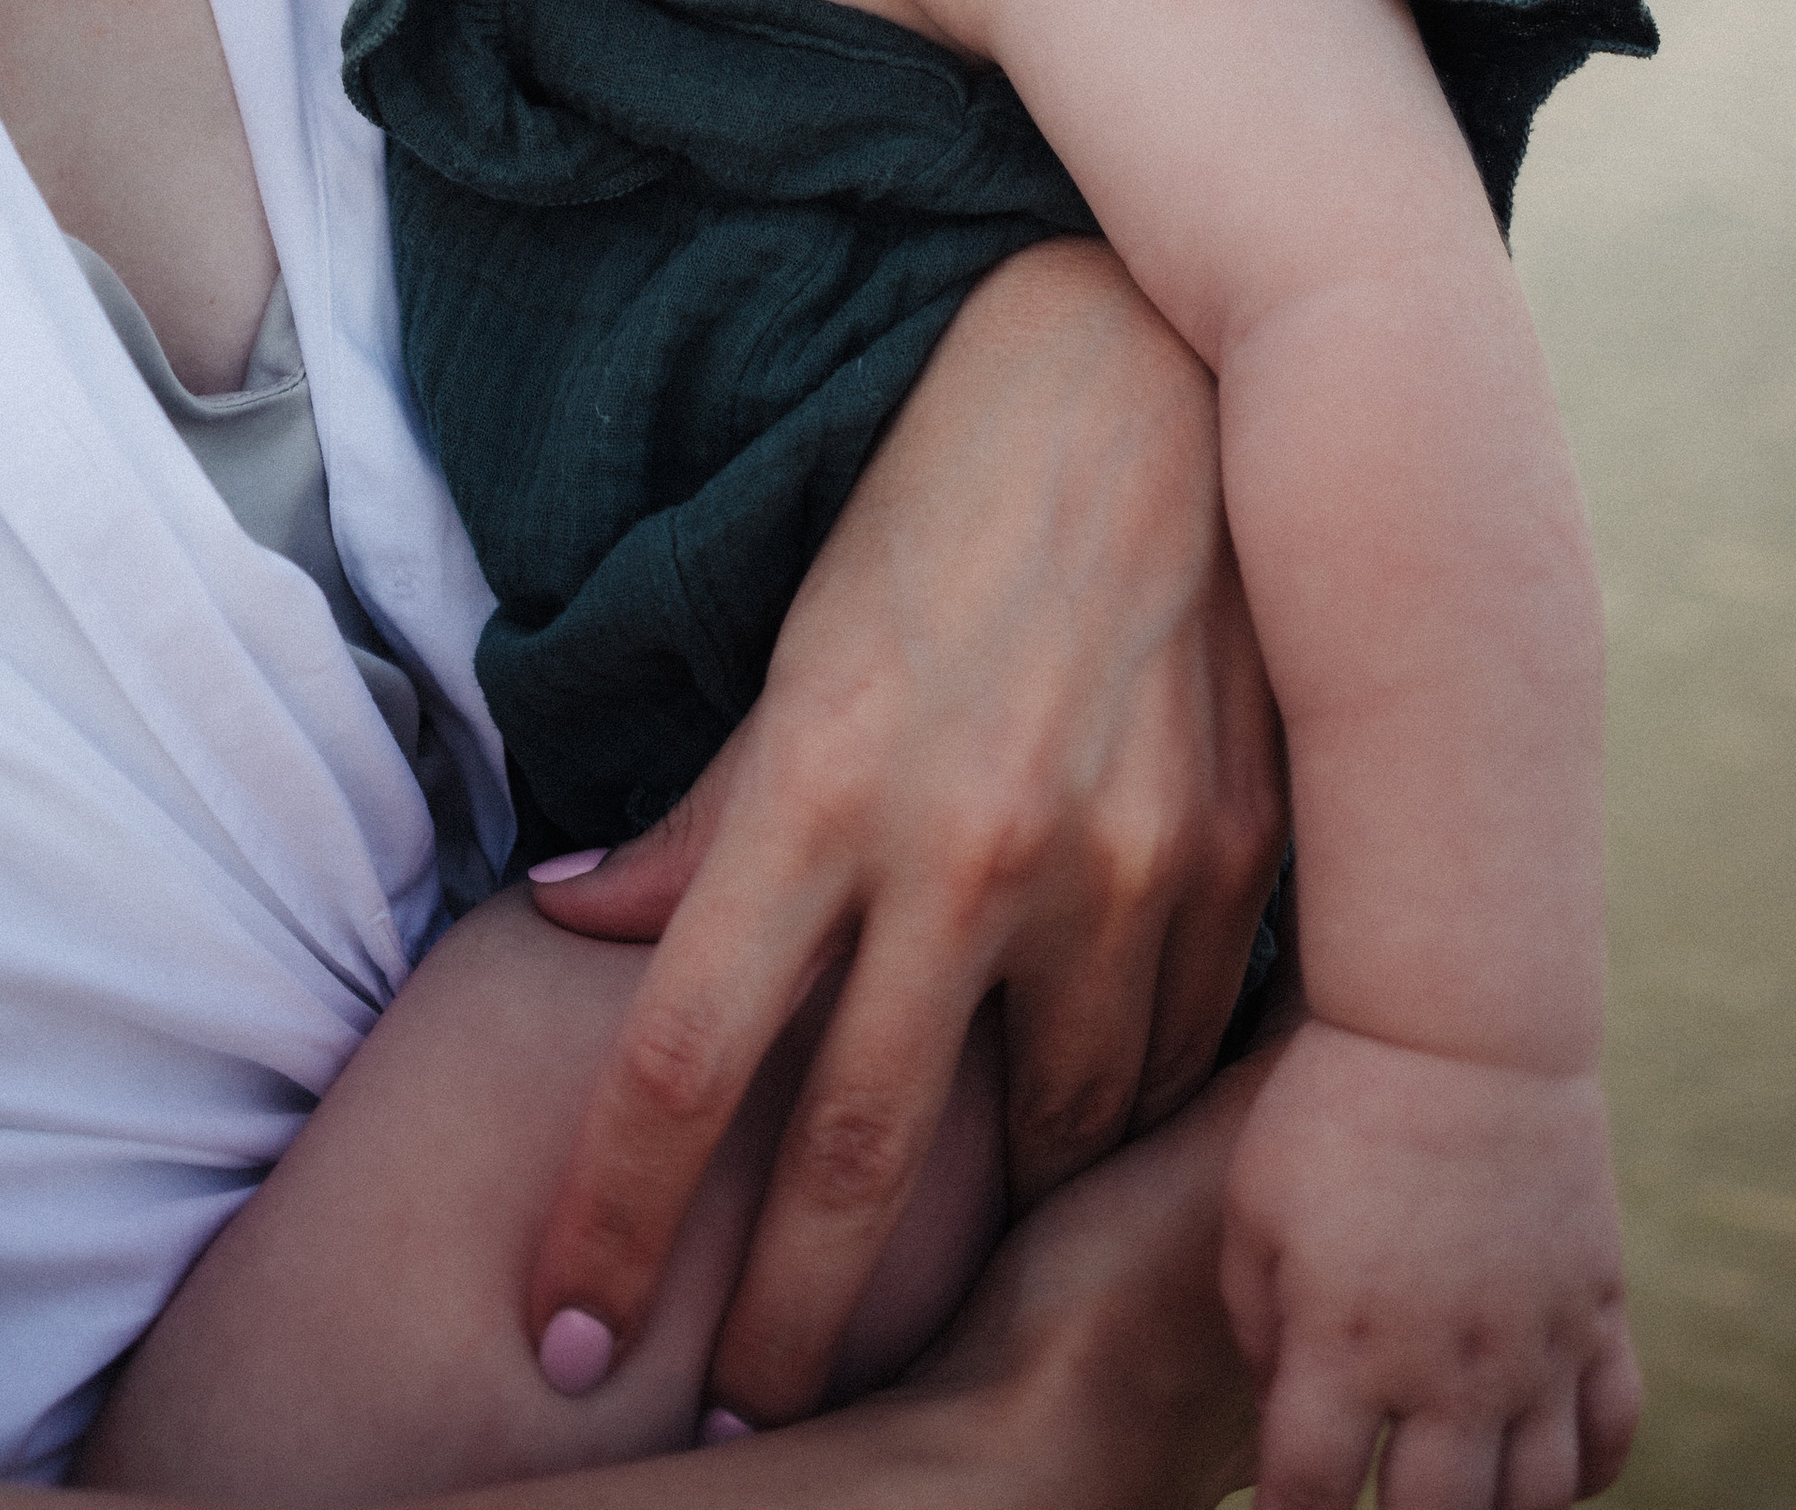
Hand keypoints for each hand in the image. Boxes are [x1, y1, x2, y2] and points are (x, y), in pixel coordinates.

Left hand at [526, 238, 1285, 1425]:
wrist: (1156, 389)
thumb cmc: (944, 504)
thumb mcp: (798, 639)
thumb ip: (704, 808)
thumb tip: (568, 920)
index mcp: (822, 785)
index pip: (685, 1059)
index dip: (616, 1219)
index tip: (564, 1330)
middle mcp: (968, 849)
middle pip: (850, 1158)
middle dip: (781, 1325)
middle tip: (730, 1424)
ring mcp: (1117, 871)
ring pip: (1037, 1145)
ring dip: (969, 1236)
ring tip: (910, 1295)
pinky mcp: (1231, 870)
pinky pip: (1166, 1065)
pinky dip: (1111, 1129)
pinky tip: (1065, 1157)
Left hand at [1224, 1020, 1640, 1509]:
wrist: (1458, 1026)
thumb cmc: (1332, 1106)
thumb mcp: (1254, 1206)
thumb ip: (1255, 1324)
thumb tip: (1282, 1411)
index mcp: (1344, 1342)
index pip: (1310, 1491)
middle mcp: (1446, 1366)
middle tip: (1378, 1502)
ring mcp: (1534, 1346)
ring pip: (1533, 1501)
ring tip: (1456, 1492)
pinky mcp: (1596, 1310)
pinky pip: (1612, 1435)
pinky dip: (1585, 1474)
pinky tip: (1541, 1465)